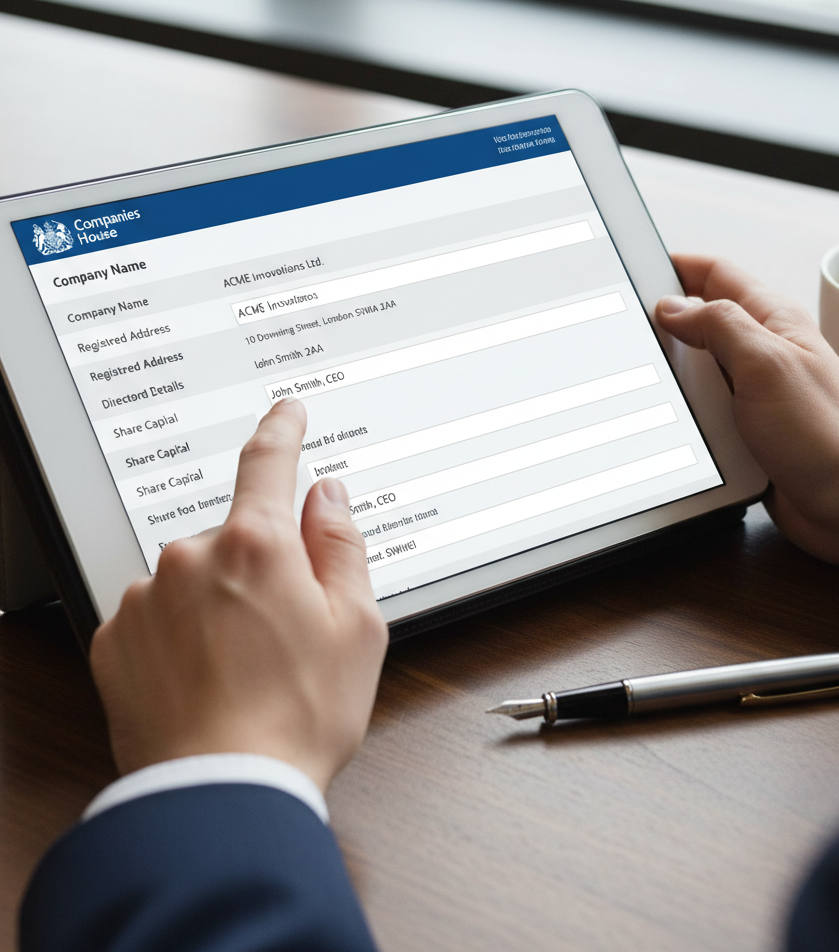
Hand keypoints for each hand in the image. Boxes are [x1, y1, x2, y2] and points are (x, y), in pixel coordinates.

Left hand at [90, 398, 388, 791]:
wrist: (222, 792)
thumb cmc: (298, 716)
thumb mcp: (358, 626)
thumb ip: (342, 546)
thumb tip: (327, 497)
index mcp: (258, 545)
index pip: (268, 462)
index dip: (282, 429)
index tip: (286, 411)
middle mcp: (192, 558)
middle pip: (237, 537)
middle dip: (262, 567)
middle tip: (289, 631)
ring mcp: (147, 598)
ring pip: (196, 578)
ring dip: (219, 604)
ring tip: (247, 669)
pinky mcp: (116, 640)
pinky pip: (157, 615)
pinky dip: (181, 635)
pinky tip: (208, 679)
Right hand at [655, 255, 838, 569]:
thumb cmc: (825, 434)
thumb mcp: (764, 363)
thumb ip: (718, 325)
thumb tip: (672, 306)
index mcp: (773, 321)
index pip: (716, 273)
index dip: (677, 267)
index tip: (639, 269)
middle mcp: (763, 353)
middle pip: (701, 322)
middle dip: (666, 326)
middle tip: (633, 335)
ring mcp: (756, 394)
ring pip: (698, 373)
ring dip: (676, 381)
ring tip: (654, 386)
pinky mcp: (749, 433)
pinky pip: (705, 416)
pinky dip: (688, 420)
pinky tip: (674, 427)